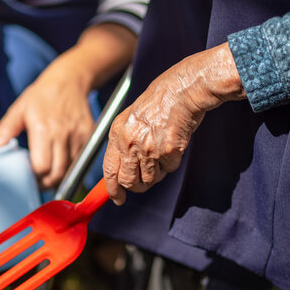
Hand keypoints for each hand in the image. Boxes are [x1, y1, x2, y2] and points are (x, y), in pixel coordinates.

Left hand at [0, 56, 94, 188]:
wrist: (68, 81)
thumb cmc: (41, 95)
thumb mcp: (19, 109)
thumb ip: (6, 129)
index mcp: (43, 129)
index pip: (41, 167)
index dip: (34, 176)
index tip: (28, 176)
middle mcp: (63, 135)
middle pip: (57, 174)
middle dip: (46, 183)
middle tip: (37, 182)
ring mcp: (78, 136)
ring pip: (70, 170)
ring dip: (59, 176)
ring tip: (48, 174)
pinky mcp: (89, 136)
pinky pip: (80, 160)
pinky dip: (71, 166)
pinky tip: (60, 162)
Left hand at [103, 43, 244, 204]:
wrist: (181, 90)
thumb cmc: (159, 102)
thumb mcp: (131, 119)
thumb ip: (124, 143)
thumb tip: (122, 171)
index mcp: (117, 134)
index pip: (109, 170)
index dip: (112, 189)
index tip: (117, 199)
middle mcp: (130, 143)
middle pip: (129, 181)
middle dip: (137, 186)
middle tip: (144, 181)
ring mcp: (149, 148)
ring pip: (149, 179)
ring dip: (156, 172)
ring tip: (161, 152)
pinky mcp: (168, 151)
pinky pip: (169, 169)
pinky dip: (171, 162)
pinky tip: (172, 144)